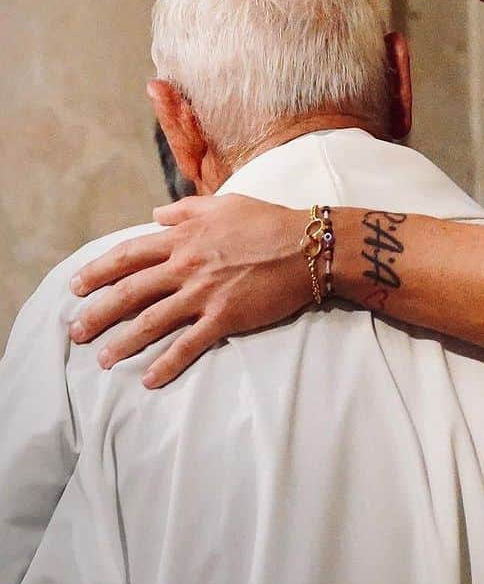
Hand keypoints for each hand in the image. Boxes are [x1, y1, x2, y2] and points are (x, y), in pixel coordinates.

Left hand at [69, 194, 307, 387]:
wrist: (307, 247)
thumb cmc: (269, 221)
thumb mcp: (225, 204)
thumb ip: (186, 209)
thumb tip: (155, 214)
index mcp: (183, 238)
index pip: (128, 255)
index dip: (98, 271)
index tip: (77, 286)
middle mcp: (185, 267)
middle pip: (129, 292)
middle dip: (97, 313)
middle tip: (76, 331)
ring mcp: (203, 294)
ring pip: (151, 321)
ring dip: (123, 342)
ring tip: (103, 359)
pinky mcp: (224, 317)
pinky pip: (188, 345)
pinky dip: (166, 364)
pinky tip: (149, 379)